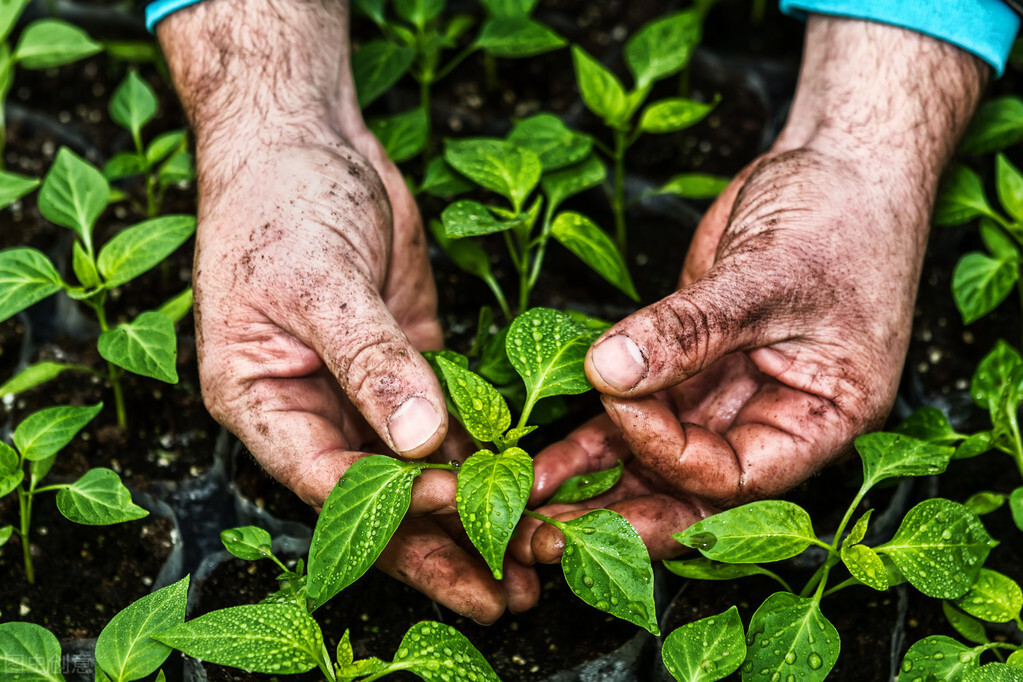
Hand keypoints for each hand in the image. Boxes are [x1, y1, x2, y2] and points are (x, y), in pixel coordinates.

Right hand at [157, 0, 537, 620]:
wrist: (305, 140)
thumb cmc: (281, 202)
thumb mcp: (318, 280)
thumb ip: (369, 359)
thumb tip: (420, 440)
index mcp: (260, 401)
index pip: (326, 477)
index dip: (389, 505)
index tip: (456, 509)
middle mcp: (310, 410)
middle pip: (377, 497)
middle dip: (438, 545)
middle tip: (505, 591)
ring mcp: (363, 392)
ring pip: (417, 472)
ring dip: (470, 515)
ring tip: (530, 565)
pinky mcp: (408, 367)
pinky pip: (448, 426)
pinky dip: (483, 459)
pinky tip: (526, 493)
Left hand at [513, 15, 986, 564]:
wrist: (840, 169)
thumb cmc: (839, 219)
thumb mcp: (768, 276)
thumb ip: (690, 329)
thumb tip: (608, 369)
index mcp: (819, 422)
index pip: (734, 475)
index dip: (668, 451)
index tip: (620, 397)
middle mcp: (771, 423)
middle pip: (689, 493)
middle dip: (619, 515)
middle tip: (544, 535)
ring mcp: (727, 398)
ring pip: (654, 461)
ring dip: (593, 486)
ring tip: (527, 504)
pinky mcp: (687, 370)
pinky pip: (636, 416)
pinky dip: (591, 439)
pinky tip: (544, 464)